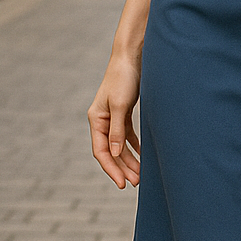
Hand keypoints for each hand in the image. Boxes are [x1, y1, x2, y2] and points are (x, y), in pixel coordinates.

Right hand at [87, 54, 141, 187]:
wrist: (132, 56)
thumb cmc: (123, 78)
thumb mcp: (120, 105)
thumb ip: (117, 130)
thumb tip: (114, 154)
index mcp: (96, 119)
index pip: (101, 151)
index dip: (111, 169)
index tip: (123, 184)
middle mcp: (103, 120)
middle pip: (111, 152)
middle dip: (122, 168)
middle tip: (137, 183)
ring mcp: (114, 117)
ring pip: (120, 146)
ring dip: (129, 160)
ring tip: (142, 175)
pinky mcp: (124, 113)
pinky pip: (127, 136)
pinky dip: (135, 147)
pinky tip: (144, 156)